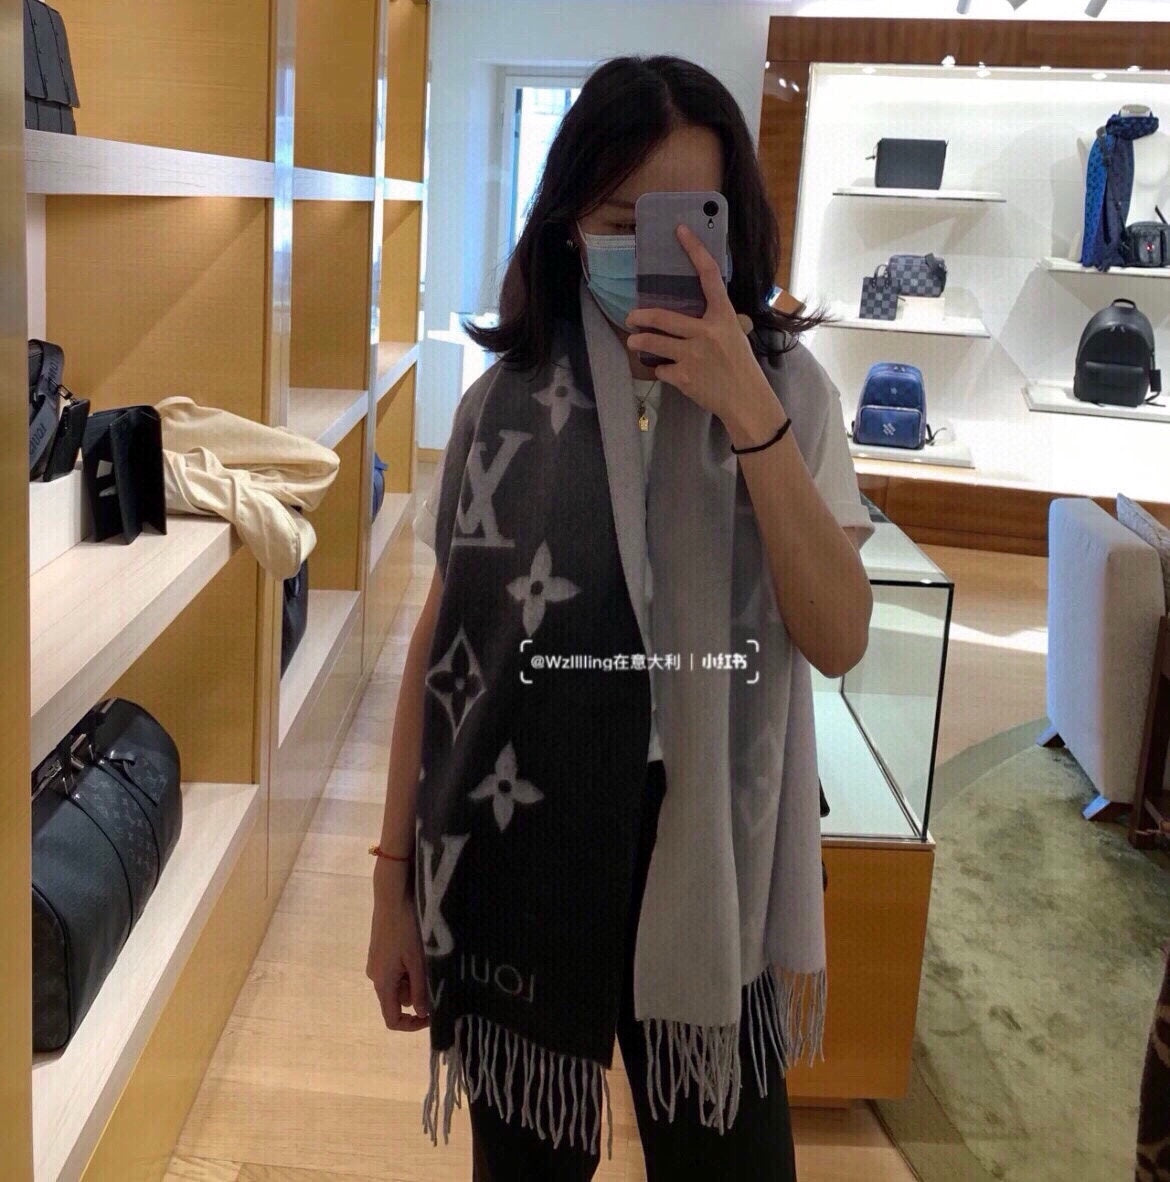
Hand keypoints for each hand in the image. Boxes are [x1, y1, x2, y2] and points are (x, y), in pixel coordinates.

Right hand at [367, 863, 429, 1031]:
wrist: (392, 895)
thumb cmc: (406, 928)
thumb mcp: (418, 960)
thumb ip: (420, 989)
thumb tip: (423, 1013)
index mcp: (383, 983)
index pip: (392, 1019)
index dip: (412, 1025)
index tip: (432, 1016)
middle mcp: (375, 976)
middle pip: (398, 999)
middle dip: (417, 992)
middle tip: (436, 974)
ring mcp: (376, 962)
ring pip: (399, 982)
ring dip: (414, 977)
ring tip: (428, 955)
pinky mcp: (379, 950)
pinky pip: (396, 968)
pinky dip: (409, 965)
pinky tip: (419, 947)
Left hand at [623, 223, 775, 429]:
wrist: (746, 401)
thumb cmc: (741, 367)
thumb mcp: (735, 336)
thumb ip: (717, 322)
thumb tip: (697, 311)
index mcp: (723, 317)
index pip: (709, 276)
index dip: (694, 250)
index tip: (680, 231)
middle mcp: (706, 332)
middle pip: (662, 317)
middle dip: (640, 317)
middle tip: (631, 317)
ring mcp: (693, 355)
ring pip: (652, 343)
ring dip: (638, 342)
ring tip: (634, 341)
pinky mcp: (683, 376)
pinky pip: (661, 368)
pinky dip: (661, 369)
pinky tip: (669, 371)